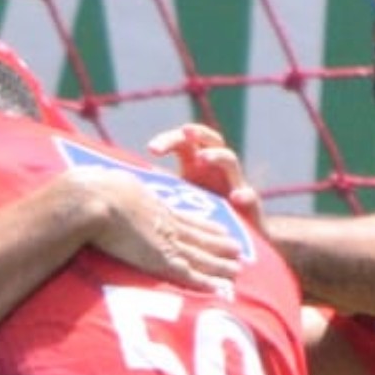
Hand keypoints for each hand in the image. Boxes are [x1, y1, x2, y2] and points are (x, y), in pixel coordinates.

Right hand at [68, 165, 242, 293]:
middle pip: (199, 237)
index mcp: (155, 207)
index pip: (185, 219)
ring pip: (202, 257)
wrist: (95, 198)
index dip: (204, 226)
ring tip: (237, 270)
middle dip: (219, 245)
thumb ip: (116, 191)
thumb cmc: (94, 191)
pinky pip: (189, 275)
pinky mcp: (161, 261)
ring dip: (220, 265)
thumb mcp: (113, 186)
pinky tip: (219, 289)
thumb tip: (101, 188)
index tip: (219, 229)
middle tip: (237, 251)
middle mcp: (166, 225)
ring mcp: (166, 242)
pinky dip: (205, 283)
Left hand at [147, 122, 267, 236]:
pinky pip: (250, 196)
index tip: (151, 149)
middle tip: (184, 133)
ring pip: (230, 160)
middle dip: (196, 134)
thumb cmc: (200, 215)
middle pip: (209, 139)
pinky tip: (236, 198)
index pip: (184, 142)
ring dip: (217, 156)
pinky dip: (244, 195)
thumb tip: (124, 185)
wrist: (233, 241)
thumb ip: (159, 188)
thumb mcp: (177, 199)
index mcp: (196, 165)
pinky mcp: (249, 203)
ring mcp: (234, 182)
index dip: (169, 140)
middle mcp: (216, 168)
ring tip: (203, 158)